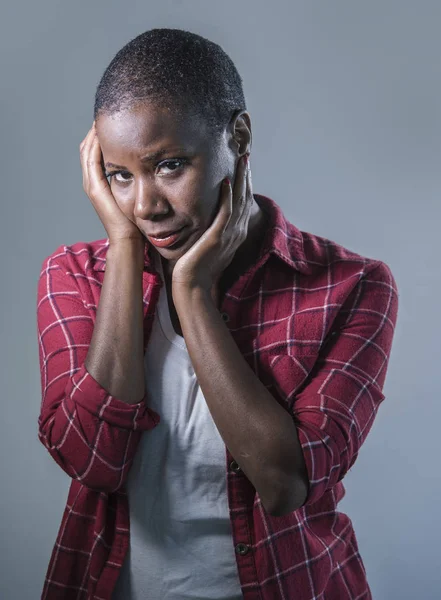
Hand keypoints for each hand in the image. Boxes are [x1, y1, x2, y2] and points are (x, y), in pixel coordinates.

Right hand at [79, 121, 143, 243]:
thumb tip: (156, 163)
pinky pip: (92, 157)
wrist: (131, 241)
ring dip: (96, 130)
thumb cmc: (139, 222)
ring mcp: (92, 183)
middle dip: (99, 127)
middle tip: (109, 110)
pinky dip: (96, 142)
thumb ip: (141, 179)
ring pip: (88, 148)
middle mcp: (93, 181)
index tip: (118, 117)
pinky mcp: (95, 187)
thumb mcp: (140, 194)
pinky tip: (105, 130)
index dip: (105, 133)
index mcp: (102, 182)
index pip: (98, 150)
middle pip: (90, 146)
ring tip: (106, 114)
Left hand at [171, 153, 251, 304]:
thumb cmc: (193, 268)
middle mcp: (236, 232)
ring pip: (239, 201)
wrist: (191, 286)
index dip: (244, 183)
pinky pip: (226, 213)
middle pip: (245, 197)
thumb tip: (201, 217)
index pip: (242, 202)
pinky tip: (226, 181)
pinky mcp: (218, 237)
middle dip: (245, 176)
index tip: (241, 165)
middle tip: (245, 155)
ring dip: (241, 179)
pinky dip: (227, 196)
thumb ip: (207, 229)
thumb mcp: (204, 243)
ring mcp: (229, 235)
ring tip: (241, 160)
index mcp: (234, 233)